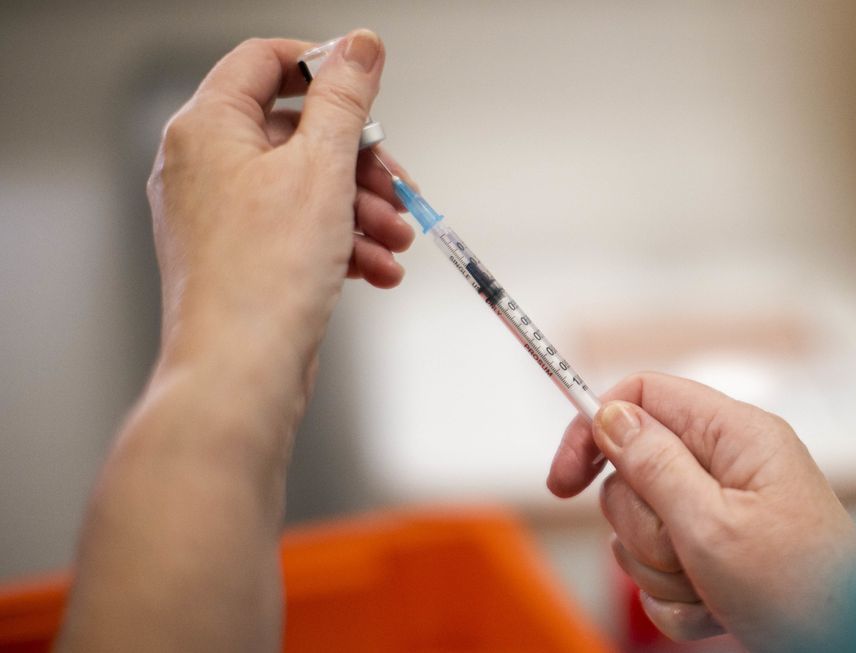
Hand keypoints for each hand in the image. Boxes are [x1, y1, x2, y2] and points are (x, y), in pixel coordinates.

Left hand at [58, 32, 414, 652]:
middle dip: (361, 163)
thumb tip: (360, 44)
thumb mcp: (322, 168)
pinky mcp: (242, 259)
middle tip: (398, 188)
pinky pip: (299, 231)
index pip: (263, 61)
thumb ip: (345, 97)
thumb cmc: (265, 278)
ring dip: (362, 211)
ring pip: (306, 188)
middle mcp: (204, 167)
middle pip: (297, 132)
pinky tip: (378, 270)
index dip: (322, 66)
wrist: (239, 377)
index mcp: (207, 128)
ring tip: (397, 243)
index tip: (368, 89)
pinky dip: (342, 244)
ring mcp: (221, 216)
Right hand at [548, 373, 855, 651]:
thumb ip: (654, 464)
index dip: (595, 429)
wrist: (850, 649)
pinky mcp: (716, 551)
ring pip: (642, 525)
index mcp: (735, 436)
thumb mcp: (712, 525)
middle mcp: (728, 465)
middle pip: (633, 471)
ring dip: (659, 569)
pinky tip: (714, 609)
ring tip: (707, 588)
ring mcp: (721, 509)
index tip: (564, 481)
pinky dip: (677, 597)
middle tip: (682, 551)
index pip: (642, 396)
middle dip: (643, 525)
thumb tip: (609, 415)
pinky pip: (661, 567)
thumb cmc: (802, 590)